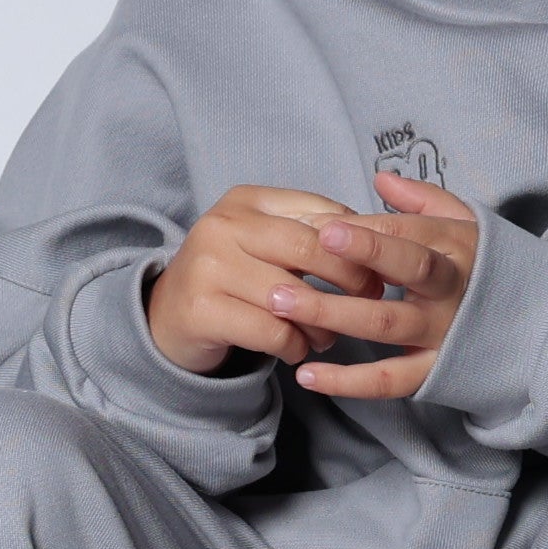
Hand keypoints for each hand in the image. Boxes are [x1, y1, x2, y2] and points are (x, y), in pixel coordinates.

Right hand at [145, 172, 480, 397]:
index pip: (321, 213)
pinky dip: (295, 346)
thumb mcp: (266, 242)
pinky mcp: (202, 310)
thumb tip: (377, 242)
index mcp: (247, 200)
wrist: (166, 316)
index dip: (360, 243)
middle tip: (369, 301)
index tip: (381, 268)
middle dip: (352, 279)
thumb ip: (312, 234)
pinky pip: (272, 331)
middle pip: (311, 248)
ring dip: (323, 323)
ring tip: (327, 334)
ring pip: (293, 296)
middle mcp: (223, 225)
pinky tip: (295, 349)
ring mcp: (208, 266)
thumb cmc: (234, 277)